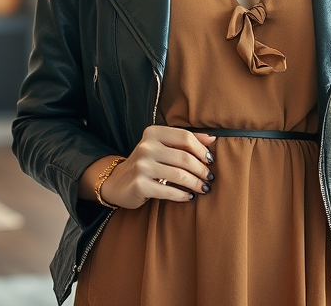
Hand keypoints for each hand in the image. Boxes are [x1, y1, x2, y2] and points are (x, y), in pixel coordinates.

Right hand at [99, 126, 215, 207]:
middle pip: (184, 158)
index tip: (211, 160)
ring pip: (179, 175)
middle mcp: (146, 147)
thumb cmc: (147, 162)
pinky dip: (182, 195)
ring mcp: (141, 166)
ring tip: (203, 188)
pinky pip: (168, 191)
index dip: (201, 149)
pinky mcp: (139, 185)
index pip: (185, 137)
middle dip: (202, 169)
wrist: (118, 182)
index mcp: (153, 133)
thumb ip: (185, 140)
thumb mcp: (162, 146)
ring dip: (195, 183)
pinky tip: (188, 197)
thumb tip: (212, 138)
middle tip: (210, 177)